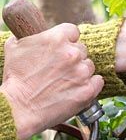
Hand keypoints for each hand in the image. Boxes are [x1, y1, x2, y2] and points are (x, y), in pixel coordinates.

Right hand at [0, 24, 103, 139]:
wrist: (18, 108)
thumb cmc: (15, 79)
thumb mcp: (14, 47)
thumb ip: (29, 36)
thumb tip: (31, 32)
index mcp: (57, 38)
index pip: (73, 32)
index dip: (67, 41)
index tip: (62, 49)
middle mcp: (73, 53)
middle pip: (82, 49)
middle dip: (72, 58)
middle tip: (59, 70)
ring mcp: (82, 72)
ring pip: (89, 66)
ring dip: (80, 72)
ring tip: (64, 82)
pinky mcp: (88, 90)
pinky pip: (98, 82)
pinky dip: (90, 85)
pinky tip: (77, 89)